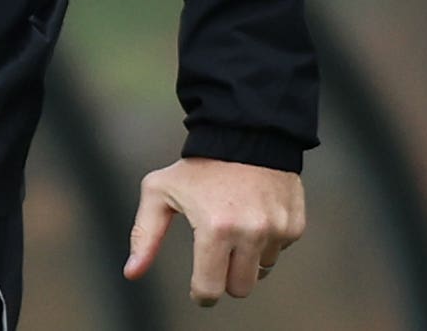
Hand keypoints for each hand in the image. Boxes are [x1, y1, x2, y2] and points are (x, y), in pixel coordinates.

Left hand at [124, 157, 304, 306]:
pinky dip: (266, 241)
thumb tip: (132, 273)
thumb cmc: (197, 166)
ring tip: (235, 226)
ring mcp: (276, 230)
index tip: (199, 288)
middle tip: (216, 252)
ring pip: (261, 271)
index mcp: (215, 229)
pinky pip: (279, 251)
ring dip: (248, 258)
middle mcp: (250, 233)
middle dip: (225, 277)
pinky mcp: (294, 225)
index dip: (201, 293)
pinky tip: (254, 215)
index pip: (210, 289)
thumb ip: (144, 235)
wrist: (245, 134)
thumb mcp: (159, 192)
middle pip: (240, 288)